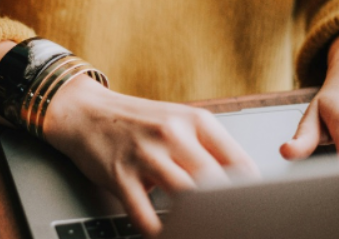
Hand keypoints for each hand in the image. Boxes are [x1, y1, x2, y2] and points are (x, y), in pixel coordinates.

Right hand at [44, 76, 258, 236]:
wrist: (85, 112)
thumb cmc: (137, 122)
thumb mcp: (177, 122)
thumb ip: (207, 148)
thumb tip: (242, 184)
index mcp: (195, 121)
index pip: (238, 162)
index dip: (251, 193)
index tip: (253, 211)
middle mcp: (172, 134)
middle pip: (214, 182)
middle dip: (225, 211)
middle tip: (230, 226)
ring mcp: (145, 154)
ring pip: (184, 197)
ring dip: (194, 221)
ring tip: (199, 231)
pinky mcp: (119, 174)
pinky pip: (143, 213)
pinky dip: (156, 231)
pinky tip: (164, 234)